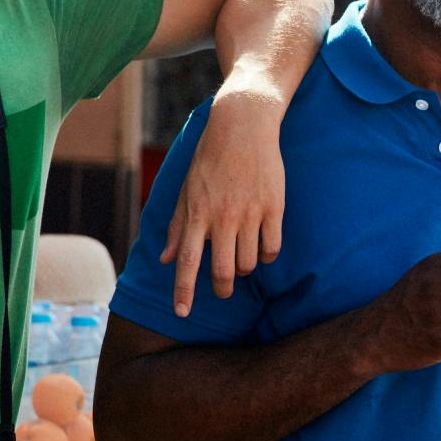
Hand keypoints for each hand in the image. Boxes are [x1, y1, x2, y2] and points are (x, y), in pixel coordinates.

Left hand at [161, 85, 286, 316]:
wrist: (243, 126)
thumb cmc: (210, 157)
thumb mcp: (187, 189)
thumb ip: (178, 227)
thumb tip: (166, 259)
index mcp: (197, 213)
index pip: (188, 262)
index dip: (184, 291)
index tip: (182, 314)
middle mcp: (223, 217)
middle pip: (224, 271)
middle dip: (223, 288)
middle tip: (224, 290)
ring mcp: (250, 213)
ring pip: (250, 263)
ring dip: (245, 269)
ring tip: (243, 260)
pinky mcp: (274, 207)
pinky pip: (272, 248)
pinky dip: (266, 255)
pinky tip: (262, 249)